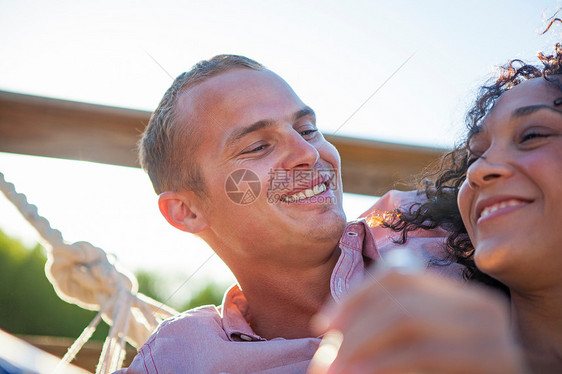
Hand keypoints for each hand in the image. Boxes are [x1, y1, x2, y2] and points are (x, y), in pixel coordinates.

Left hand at [308, 264, 526, 373]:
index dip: (354, 296)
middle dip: (353, 324)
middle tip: (326, 357)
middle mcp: (481, 306)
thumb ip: (381, 333)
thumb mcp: (412, 351)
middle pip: (400, 295)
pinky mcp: (499, 360)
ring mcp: (494, 331)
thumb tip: (326, 325)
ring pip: (408, 319)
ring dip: (362, 344)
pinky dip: (386, 364)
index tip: (323, 324)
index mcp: (459, 296)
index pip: (397, 275)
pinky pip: (426, 352)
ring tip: (337, 369)